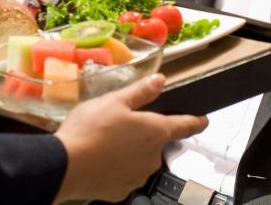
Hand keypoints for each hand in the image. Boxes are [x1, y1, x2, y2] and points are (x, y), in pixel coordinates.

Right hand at [51, 73, 206, 203]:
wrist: (66, 166)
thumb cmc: (91, 129)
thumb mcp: (114, 101)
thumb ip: (140, 91)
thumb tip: (160, 80)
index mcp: (155, 132)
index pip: (186, 125)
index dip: (196, 121)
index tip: (204, 120)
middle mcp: (152, 157)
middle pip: (156, 142)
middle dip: (142, 133)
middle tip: (118, 123)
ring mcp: (138, 176)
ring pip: (139, 159)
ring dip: (129, 150)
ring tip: (104, 140)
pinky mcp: (121, 190)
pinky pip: (124, 174)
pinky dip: (116, 166)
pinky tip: (99, 157)